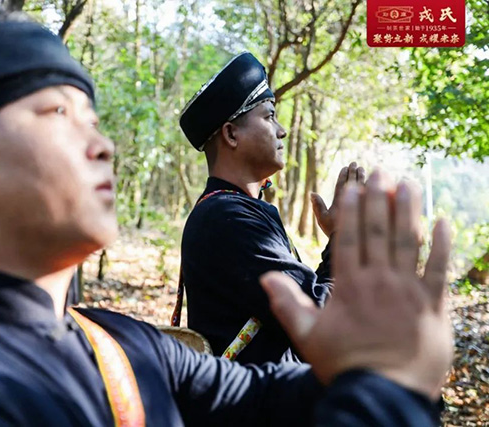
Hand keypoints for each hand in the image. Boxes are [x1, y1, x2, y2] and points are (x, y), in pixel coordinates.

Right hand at [261, 170, 452, 399]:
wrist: (382, 394)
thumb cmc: (344, 364)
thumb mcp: (306, 335)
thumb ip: (286, 303)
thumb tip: (265, 277)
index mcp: (349, 286)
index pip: (349, 238)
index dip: (351, 210)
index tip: (353, 186)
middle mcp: (379, 282)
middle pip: (379, 231)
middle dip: (379, 199)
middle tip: (381, 171)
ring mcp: (408, 292)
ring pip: (409, 242)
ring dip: (409, 210)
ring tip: (408, 183)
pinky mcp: (433, 306)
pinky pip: (439, 270)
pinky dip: (442, 245)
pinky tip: (443, 221)